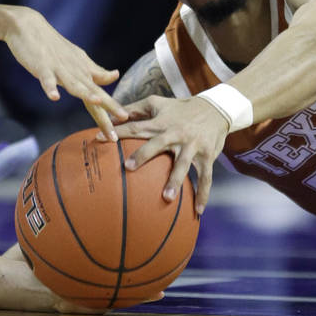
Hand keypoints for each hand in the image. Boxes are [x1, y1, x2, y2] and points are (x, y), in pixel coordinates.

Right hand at [3, 7, 127, 138]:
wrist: (29, 26)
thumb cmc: (53, 45)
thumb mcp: (77, 59)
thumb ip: (94, 70)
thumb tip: (114, 76)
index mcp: (83, 70)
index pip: (100, 93)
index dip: (111, 107)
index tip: (124, 120)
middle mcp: (75, 70)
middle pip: (93, 91)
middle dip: (108, 105)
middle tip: (124, 117)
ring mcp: (58, 68)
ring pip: (74, 83)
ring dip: (85, 92)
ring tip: (97, 101)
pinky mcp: (42, 66)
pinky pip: (46, 79)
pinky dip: (50, 87)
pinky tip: (54, 97)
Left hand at [103, 95, 228, 214]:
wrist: (216, 109)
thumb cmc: (180, 108)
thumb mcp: (157, 103)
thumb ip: (134, 109)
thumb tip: (112, 114)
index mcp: (161, 122)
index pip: (136, 126)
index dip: (118, 131)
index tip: (99, 138)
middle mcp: (176, 134)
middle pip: (157, 144)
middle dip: (143, 155)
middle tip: (128, 168)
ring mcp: (192, 146)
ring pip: (183, 165)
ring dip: (175, 181)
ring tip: (167, 198)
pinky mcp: (207, 157)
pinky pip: (205, 177)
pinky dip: (203, 194)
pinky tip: (198, 211)